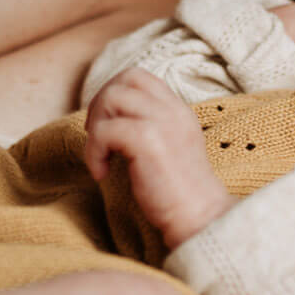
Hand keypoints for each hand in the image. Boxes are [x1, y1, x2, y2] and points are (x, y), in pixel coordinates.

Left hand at [83, 67, 232, 246]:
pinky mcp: (147, 141)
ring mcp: (162, 122)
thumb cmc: (178, 192)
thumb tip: (108, 119)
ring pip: (112, 98)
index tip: (107, 124)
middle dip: (100, 104)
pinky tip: (101, 173)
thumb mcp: (169, 146)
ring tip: (100, 156)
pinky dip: (93, 152)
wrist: (200, 218)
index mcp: (178, 109)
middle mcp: (172, 110)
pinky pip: (104, 131)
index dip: (114, 92)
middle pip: (124, 79)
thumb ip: (149, 126)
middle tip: (98, 138)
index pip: (139, 76)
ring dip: (96, 126)